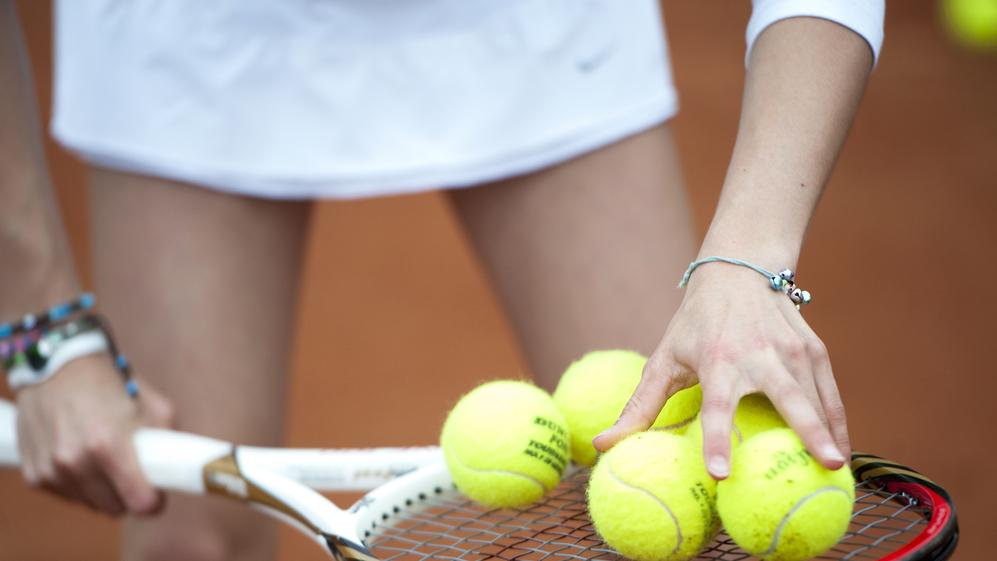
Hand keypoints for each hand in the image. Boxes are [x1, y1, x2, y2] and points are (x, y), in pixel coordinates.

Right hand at [15, 355, 174, 514]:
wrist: (59, 365)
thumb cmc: (113, 383)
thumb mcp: (155, 405)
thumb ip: (170, 440)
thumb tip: (181, 468)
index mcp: (108, 446)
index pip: (139, 502)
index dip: (154, 502)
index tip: (158, 495)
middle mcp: (75, 462)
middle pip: (115, 509)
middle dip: (128, 494)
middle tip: (133, 472)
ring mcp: (52, 470)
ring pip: (91, 504)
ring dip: (102, 490)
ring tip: (106, 459)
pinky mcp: (34, 473)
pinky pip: (67, 495)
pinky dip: (78, 484)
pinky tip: (82, 457)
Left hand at [593, 264, 848, 478]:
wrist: (739, 269)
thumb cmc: (695, 323)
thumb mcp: (664, 358)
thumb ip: (639, 406)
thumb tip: (602, 446)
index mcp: (718, 359)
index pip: (716, 406)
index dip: (715, 439)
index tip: (720, 473)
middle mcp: (760, 354)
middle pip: (789, 397)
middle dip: (809, 430)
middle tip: (825, 466)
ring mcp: (793, 350)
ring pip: (817, 397)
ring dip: (831, 434)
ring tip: (838, 473)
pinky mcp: (814, 349)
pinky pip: (830, 394)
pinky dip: (839, 422)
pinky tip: (843, 452)